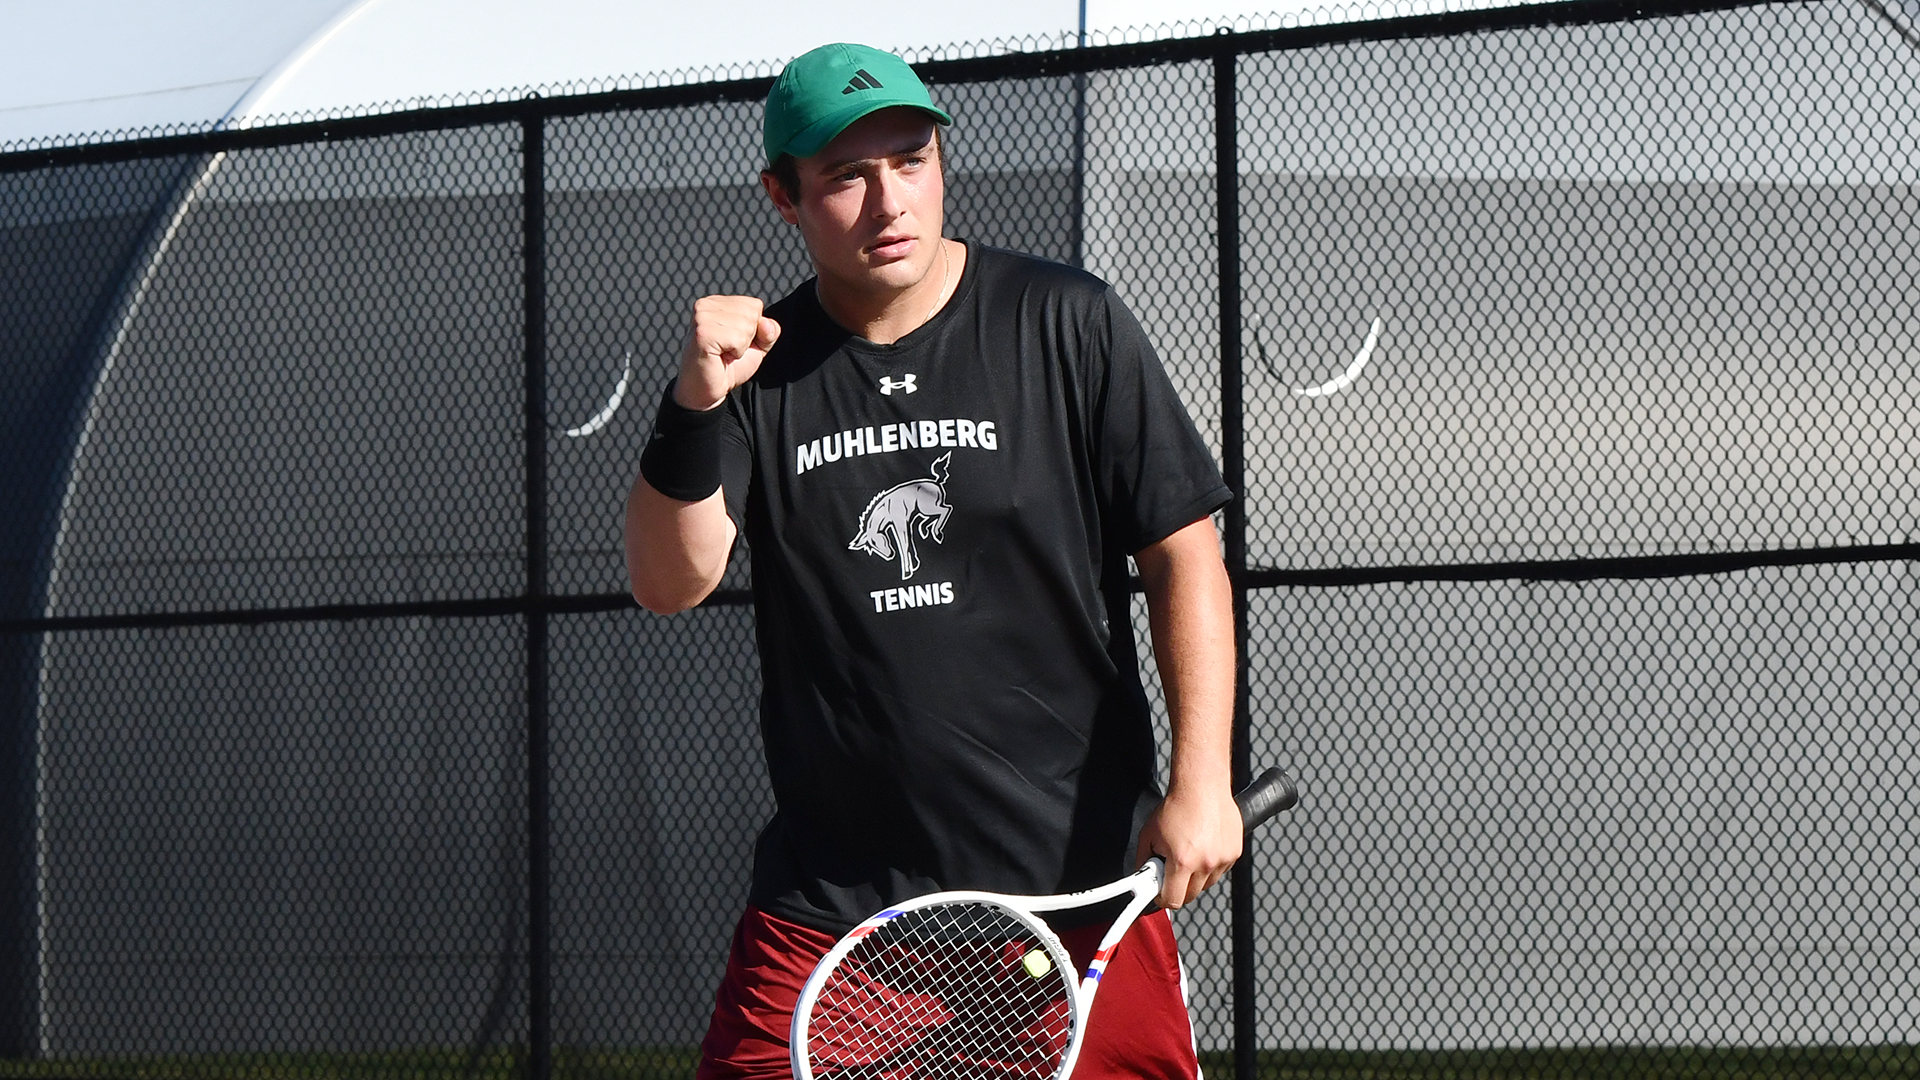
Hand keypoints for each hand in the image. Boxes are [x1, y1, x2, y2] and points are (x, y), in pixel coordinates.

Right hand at [676, 295, 780, 410]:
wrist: (704, 391)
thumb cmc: (727, 367)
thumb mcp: (756, 346)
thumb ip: (768, 331)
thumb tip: (766, 323)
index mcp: (717, 303)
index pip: (755, 305)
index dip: (753, 329)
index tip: (733, 343)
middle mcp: (706, 305)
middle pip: (752, 313)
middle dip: (748, 338)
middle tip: (727, 351)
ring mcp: (702, 317)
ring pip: (747, 325)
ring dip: (741, 347)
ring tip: (723, 353)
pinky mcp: (702, 333)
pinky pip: (738, 338)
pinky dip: (736, 353)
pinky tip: (720, 356)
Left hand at [1136, 781, 1242, 909]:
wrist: (1202, 786)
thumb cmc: (1176, 806)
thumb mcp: (1148, 835)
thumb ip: (1143, 862)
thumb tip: (1141, 879)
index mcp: (1182, 861)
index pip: (1173, 900)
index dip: (1162, 898)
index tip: (1159, 892)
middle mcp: (1205, 863)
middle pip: (1190, 895)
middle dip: (1178, 886)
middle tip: (1172, 867)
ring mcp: (1222, 859)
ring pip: (1206, 884)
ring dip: (1196, 875)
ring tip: (1189, 850)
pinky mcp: (1234, 853)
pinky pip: (1220, 870)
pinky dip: (1211, 864)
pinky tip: (1204, 845)